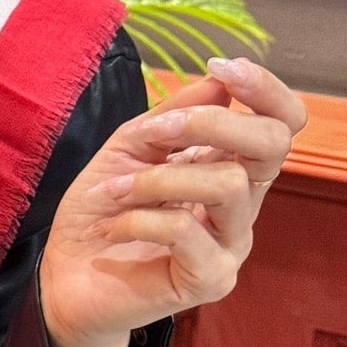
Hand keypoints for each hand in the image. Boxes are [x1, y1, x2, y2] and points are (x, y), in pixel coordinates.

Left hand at [41, 55, 305, 346]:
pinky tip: (109, 226)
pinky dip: (138, 218)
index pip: (281, 124)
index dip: (265, 90)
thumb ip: (170, 118)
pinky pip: (185, 230)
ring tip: (113, 189)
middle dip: (214, 123)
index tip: (223, 67)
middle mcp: (241, 205)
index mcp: (229, 167)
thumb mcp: (128, 150)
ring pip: (229, 185)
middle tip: (153, 133)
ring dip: (159, 177)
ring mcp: (230, 244)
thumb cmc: (99, 213)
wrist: (66, 279)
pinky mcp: (210, 279)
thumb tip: (219, 80)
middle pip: (273, 145)